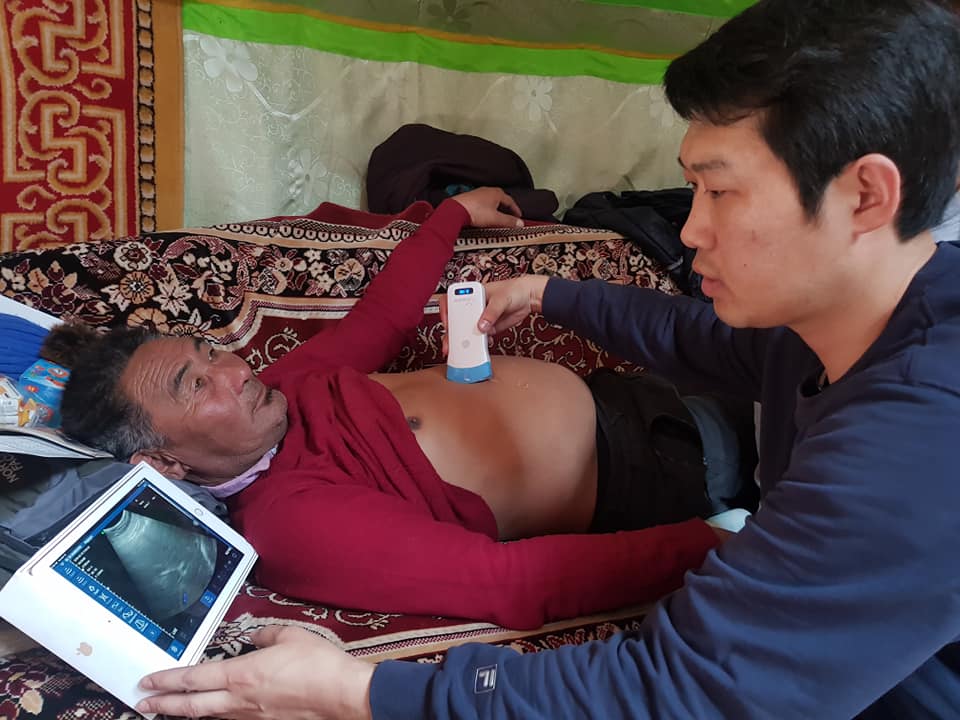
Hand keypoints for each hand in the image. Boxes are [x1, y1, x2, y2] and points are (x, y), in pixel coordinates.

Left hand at [136, 626, 373, 719]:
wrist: (342, 695)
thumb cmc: (318, 666)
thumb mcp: (290, 636)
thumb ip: (266, 635)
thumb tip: (254, 637)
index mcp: (242, 675)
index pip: (194, 679)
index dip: (167, 681)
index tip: (149, 681)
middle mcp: (241, 700)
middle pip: (192, 707)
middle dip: (164, 706)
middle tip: (143, 704)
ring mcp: (253, 716)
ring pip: (210, 717)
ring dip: (187, 712)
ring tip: (171, 710)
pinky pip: (232, 719)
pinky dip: (216, 716)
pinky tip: (214, 713)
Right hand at [439, 274, 547, 355]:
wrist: (529, 298)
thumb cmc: (514, 290)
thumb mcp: (501, 299)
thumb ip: (491, 313)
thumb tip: (481, 326)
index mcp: (471, 293)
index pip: (450, 301)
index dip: (445, 312)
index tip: (448, 324)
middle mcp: (472, 306)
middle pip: (457, 320)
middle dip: (453, 333)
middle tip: (451, 344)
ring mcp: (480, 317)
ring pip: (467, 330)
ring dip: (465, 341)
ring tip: (465, 349)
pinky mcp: (489, 327)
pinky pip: (480, 336)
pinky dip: (479, 342)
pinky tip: (482, 345)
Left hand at [450, 187, 523, 227]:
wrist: (456, 210)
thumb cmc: (474, 211)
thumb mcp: (496, 219)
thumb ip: (508, 221)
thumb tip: (519, 223)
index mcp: (496, 193)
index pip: (510, 201)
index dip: (515, 209)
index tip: (518, 216)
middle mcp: (487, 191)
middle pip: (500, 198)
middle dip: (506, 207)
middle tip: (509, 214)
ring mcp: (477, 194)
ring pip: (490, 200)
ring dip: (495, 207)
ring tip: (497, 215)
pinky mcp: (469, 199)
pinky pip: (481, 203)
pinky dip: (486, 208)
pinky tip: (483, 214)